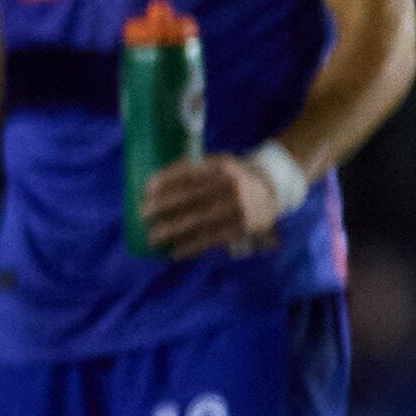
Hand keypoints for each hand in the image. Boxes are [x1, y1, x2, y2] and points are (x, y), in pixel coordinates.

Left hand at [139, 154, 279, 258]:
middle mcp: (231, 185)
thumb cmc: (232, 178)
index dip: (165, 182)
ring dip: (173, 230)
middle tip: (143, 215)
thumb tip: (152, 184)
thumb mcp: (217, 164)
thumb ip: (191, 169)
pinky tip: (176, 251)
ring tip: (153, 237)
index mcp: (222, 166)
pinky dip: (192, 246)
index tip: (146, 191)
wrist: (272, 191)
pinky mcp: (242, 228)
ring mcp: (238, 208)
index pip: (188, 173)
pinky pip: (212, 239)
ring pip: (199, 221)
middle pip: (191, 198)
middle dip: (163, 207)